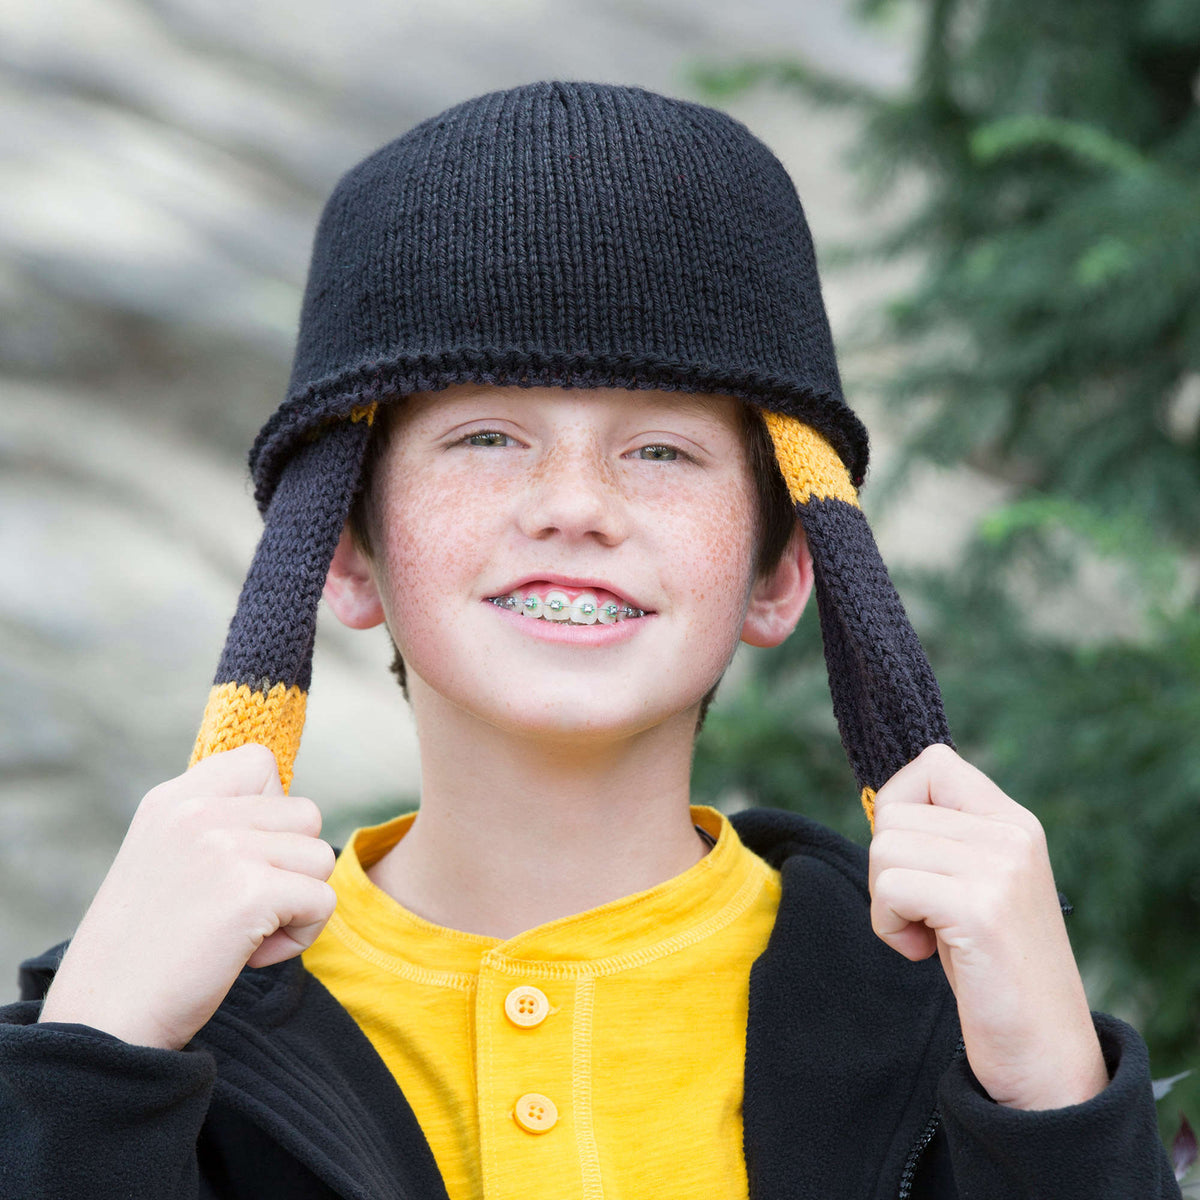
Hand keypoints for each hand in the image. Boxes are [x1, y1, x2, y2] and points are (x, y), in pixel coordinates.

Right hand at [39, 744, 335, 1050]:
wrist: (103, 1019)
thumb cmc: (143, 949)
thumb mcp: (164, 856)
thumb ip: (217, 822)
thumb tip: (290, 810)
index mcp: (173, 799)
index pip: (260, 762)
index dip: (271, 811)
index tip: (241, 859)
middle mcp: (197, 812)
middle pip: (305, 815)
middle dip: (288, 868)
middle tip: (238, 909)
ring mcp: (224, 848)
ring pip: (320, 858)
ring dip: (296, 904)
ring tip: (241, 933)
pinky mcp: (251, 892)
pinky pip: (322, 901)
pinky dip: (300, 937)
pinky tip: (250, 956)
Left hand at [869, 744, 1109, 1109]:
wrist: (1046, 1052)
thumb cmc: (994, 968)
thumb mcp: (975, 885)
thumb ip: (944, 839)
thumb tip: (881, 805)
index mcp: (1013, 821)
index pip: (934, 762)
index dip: (900, 804)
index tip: (913, 859)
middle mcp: (1012, 834)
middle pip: (894, 814)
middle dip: (887, 869)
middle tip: (923, 914)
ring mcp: (999, 868)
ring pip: (884, 850)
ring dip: (886, 903)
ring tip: (929, 935)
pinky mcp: (980, 909)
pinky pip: (890, 889)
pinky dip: (889, 927)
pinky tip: (924, 953)